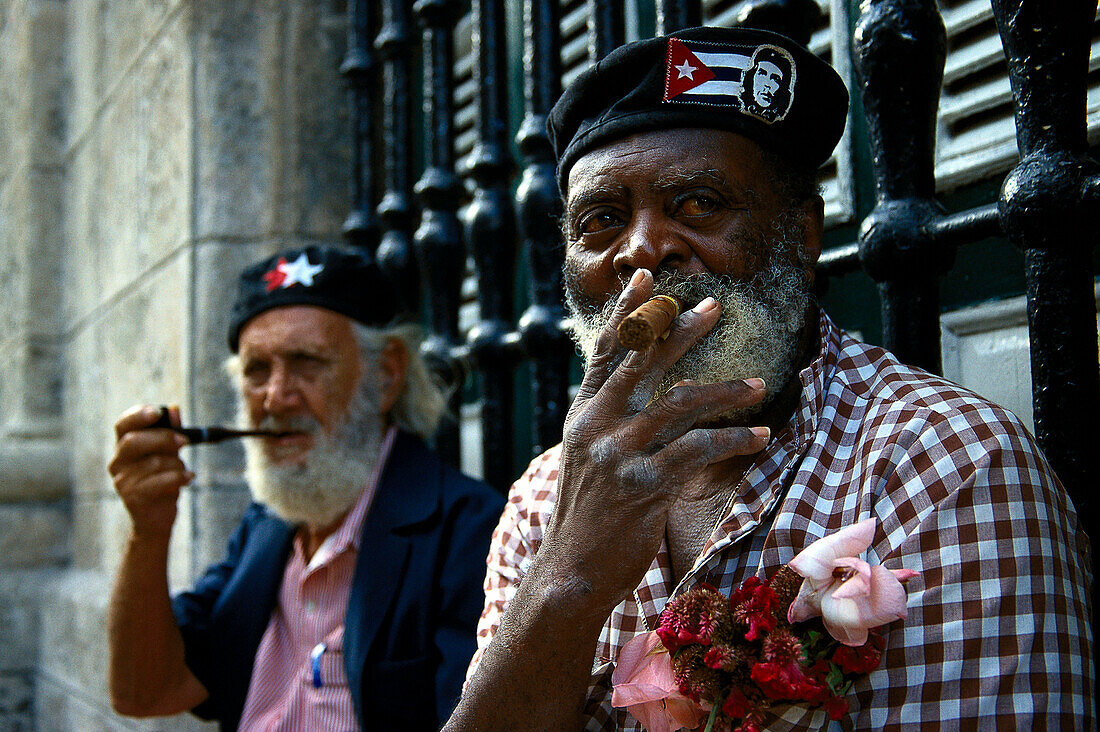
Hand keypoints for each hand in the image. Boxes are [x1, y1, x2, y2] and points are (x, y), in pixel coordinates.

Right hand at [108, 405, 192, 537]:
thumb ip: (171, 432)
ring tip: (183, 471)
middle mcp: (117, 462)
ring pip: (154, 462)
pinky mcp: (133, 497)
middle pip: (134, 441)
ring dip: (177, 465)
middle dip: (164, 438)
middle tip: (185, 441)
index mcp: (124, 447)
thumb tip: (174, 409)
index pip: (122, 425)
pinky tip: (188, 479)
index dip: (137, 416)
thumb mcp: (169, 454)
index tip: (157, 412)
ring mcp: (122, 481)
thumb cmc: (163, 480)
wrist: (157, 518)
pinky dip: (179, 478)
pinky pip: (160, 481)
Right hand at [543, 269, 770, 609]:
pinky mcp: (643, 484)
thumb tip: (644, 395)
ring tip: (760, 384)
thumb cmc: (589, 517)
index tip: (646, 279)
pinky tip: (759, 437)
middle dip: (680, 328)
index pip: (605, 352)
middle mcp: (597, 425)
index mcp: (583, 415)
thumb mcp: (587, 460)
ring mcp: (618, 453)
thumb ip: (610, 424)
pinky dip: (734, 439)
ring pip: (679, 401)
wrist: (571, 571)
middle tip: (715, 307)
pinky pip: (697, 449)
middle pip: (643, 361)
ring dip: (725, 391)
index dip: (626, 313)